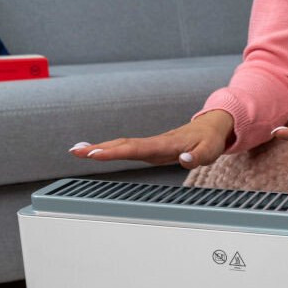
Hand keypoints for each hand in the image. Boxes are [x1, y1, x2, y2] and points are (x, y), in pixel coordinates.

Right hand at [69, 110, 234, 168]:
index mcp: (167, 144)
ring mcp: (151, 145)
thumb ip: (198, 157)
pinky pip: (126, 148)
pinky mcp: (150, 148)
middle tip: (76, 151)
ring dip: (99, 148)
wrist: (211, 127)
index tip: (97, 153)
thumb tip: (185, 160)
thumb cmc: (210, 140)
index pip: (138, 148)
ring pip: (122, 145)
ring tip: (76, 151)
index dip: (116, 152)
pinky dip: (109, 149)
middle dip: (99, 148)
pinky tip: (94, 152)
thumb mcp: (211, 151)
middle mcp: (155, 143)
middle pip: (123, 144)